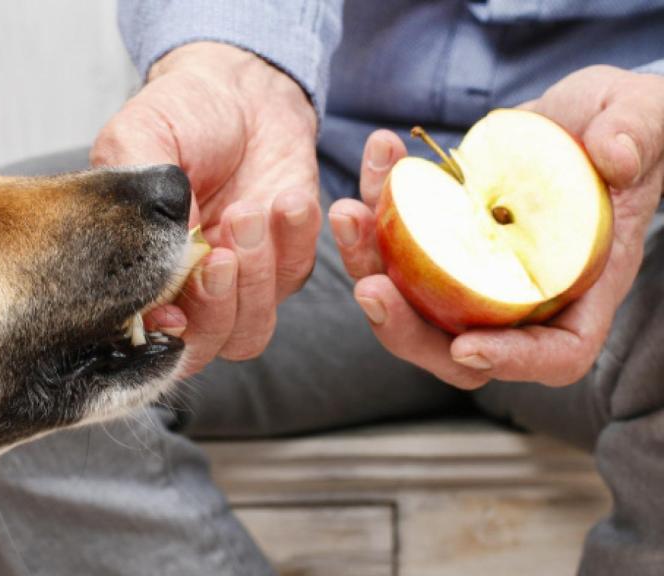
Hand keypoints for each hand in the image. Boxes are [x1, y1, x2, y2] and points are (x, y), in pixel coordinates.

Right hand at [92, 42, 321, 375]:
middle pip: (203, 346)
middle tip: (222, 253)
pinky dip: (295, 243)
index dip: (160, 337)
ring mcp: (238, 283)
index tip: (173, 311)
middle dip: (215, 305)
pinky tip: (288, 199)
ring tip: (251, 211)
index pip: (144, 335)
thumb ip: (135, 203)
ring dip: (256, 278)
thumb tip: (155, 264)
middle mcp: (186, 290)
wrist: (240, 88)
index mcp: (137, 271)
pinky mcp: (286, 262)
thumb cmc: (179, 113)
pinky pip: (295, 278)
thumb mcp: (136, 140)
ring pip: (250, 330)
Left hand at [329, 65, 663, 388]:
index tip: (467, 348)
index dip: (511, 361)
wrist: (582, 115)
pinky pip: (394, 241)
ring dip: (367, 261)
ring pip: (408, 298)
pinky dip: (375, 205)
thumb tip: (615, 157)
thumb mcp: (646, 118)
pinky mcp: (438, 238)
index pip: (554, 353)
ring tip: (349, 214)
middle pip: (455, 346)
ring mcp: (471, 270)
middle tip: (370, 287)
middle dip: (404, 327)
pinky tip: (378, 155)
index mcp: (580, 286)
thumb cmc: (628, 127)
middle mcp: (518, 292)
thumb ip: (637, 134)